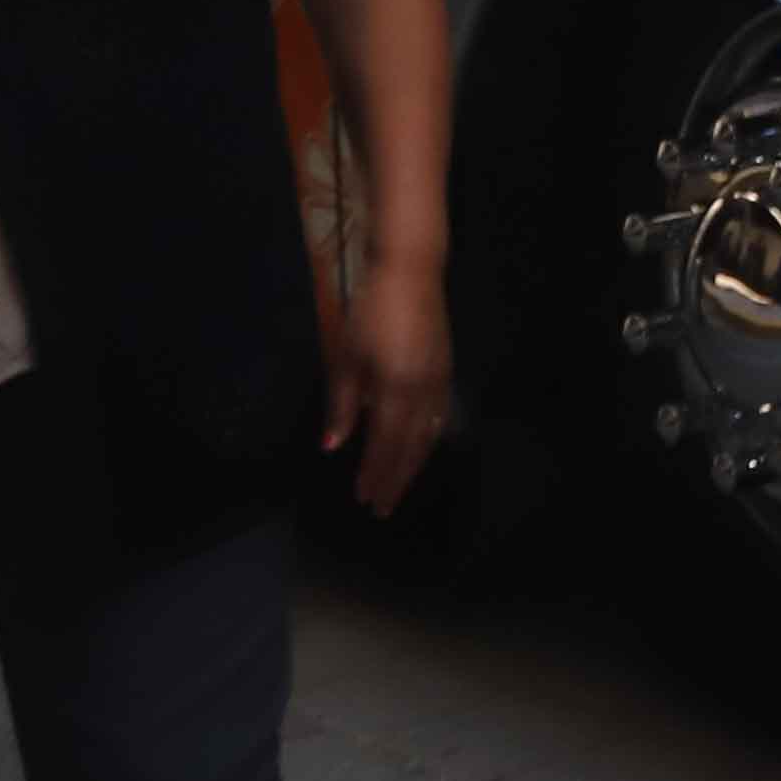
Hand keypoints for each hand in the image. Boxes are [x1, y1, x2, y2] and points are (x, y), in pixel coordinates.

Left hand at [320, 259, 453, 516]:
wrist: (411, 273)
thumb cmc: (371, 312)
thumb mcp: (347, 357)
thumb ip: (343, 404)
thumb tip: (334, 445)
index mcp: (396, 390)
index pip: (385, 444)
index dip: (375, 474)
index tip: (364, 499)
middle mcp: (423, 393)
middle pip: (411, 448)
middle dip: (395, 479)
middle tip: (382, 508)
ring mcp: (439, 383)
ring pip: (429, 436)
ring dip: (413, 465)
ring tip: (399, 485)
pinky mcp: (446, 372)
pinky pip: (439, 418)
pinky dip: (427, 441)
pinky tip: (420, 447)